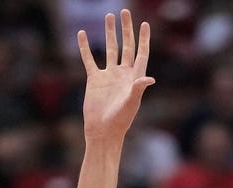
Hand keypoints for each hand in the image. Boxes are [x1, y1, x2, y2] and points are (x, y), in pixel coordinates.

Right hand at [78, 9, 154, 143]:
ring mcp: (109, 75)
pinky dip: (85, 47)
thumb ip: (138, 89)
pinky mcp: (94, 79)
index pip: (141, 54)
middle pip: (126, 46)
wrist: (103, 131)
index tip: (144, 24)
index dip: (143, 39)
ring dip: (109, 33)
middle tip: (124, 11)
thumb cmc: (120, 120)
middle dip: (126, 29)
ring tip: (108, 16)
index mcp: (135, 78)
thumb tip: (150, 79)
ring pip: (110, 48)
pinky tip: (82, 34)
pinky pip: (89, 59)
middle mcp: (123, 74)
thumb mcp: (131, 103)